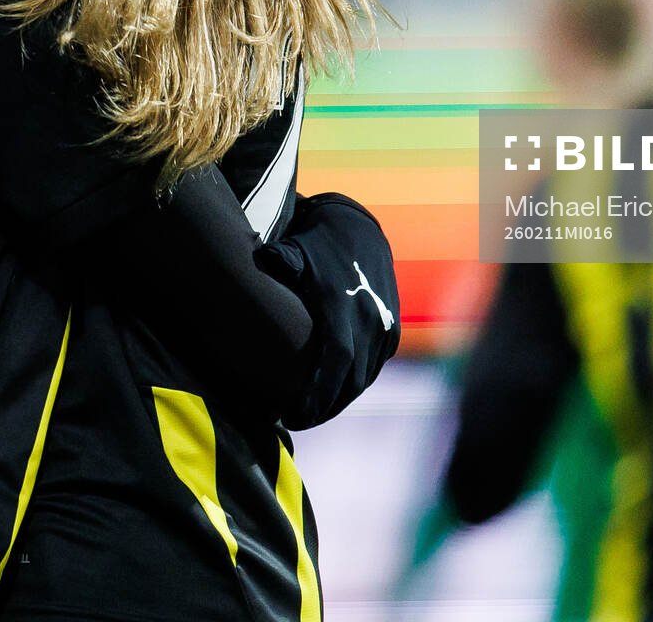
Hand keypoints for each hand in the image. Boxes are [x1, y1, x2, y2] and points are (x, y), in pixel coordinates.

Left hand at [257, 191, 400, 429]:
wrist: (357, 230)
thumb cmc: (314, 245)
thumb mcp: (293, 250)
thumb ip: (278, 260)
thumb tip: (260, 260)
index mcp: (343, 303)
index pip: (338, 359)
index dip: (319, 392)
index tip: (295, 413)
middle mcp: (370, 317)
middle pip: (351, 379)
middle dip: (326, 406)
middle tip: (297, 421)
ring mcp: (385, 325)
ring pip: (364, 378)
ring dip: (340, 400)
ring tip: (312, 414)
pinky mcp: (392, 330)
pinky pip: (373, 367)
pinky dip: (354, 384)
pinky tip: (333, 395)